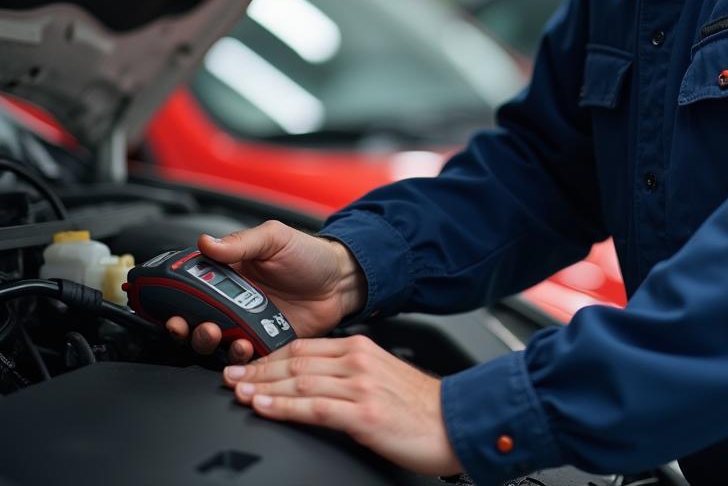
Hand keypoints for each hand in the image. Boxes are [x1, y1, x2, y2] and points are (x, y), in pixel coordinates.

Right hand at [165, 221, 366, 361]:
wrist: (341, 280)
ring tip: (214, 332)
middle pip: (194, 319)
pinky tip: (243, 346)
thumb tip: (205, 242)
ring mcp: (247, 324)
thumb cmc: (309, 255)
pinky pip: (243, 358)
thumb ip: (240, 243)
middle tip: (186, 322)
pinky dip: (237, 357)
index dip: (171, 296)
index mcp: (229, 273)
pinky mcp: (264, 344)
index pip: (190, 287)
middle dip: (183, 325)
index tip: (162, 302)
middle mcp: (233, 302)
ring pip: (214, 342)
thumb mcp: (274, 238)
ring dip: (206, 341)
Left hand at [223, 335, 461, 475]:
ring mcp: (360, 386)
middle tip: (229, 376)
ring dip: (263, 386)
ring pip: (300, 381)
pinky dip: (284, 406)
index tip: (247, 364)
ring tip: (238, 391)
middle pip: (296, 361)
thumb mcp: (382, 378)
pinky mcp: (363, 414)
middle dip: (258, 369)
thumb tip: (315, 381)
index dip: (269, 356)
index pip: (304, 348)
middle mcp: (358, 361)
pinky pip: (314, 407)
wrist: (454, 422)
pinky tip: (264, 407)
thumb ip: (350, 374)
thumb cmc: (420, 407)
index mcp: (360, 349)